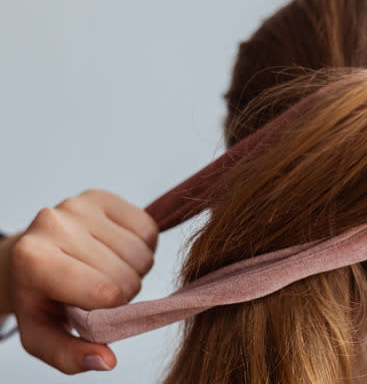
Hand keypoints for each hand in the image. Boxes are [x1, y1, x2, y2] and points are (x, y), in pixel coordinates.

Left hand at [3, 189, 157, 373]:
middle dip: (123, 291)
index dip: (110, 310)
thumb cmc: (41, 300)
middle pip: (127, 274)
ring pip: (142, 253)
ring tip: (108, 272)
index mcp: (33, 260)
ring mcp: (78, 205)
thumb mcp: (44, 337)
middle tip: (99, 292)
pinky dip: (143, 246)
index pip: (106, 292)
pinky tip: (118, 252)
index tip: (91, 310)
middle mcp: (53, 223)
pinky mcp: (100, 196)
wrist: (29, 259)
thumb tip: (107, 361)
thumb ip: (71, 355)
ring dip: (134, 270)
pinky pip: (148, 228)